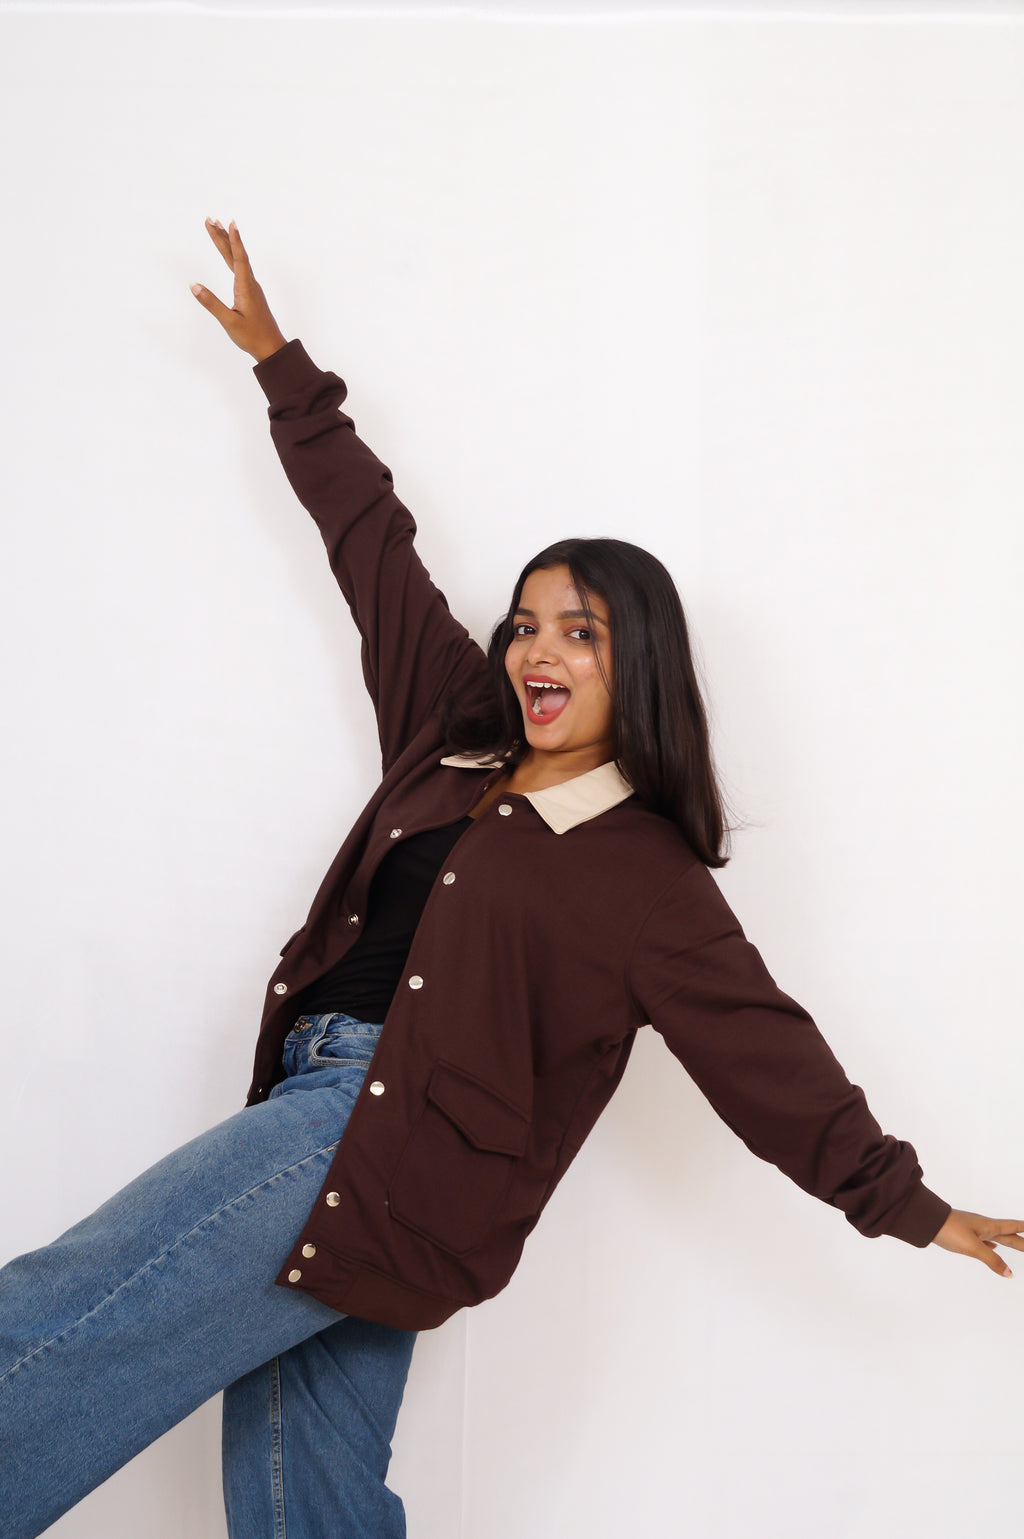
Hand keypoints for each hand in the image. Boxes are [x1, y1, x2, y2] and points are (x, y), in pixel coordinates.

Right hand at [190, 218, 287, 361]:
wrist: (271, 348)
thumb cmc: (252, 337)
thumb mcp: (229, 321)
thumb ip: (211, 303)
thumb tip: (194, 286)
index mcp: (245, 288)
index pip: (239, 258)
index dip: (234, 240)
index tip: (230, 223)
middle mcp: (250, 284)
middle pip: (235, 255)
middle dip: (223, 236)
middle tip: (211, 219)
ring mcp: (251, 287)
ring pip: (238, 260)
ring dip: (227, 244)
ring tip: (217, 228)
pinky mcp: (250, 293)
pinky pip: (240, 268)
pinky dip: (233, 256)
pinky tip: (230, 254)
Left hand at [930, 1209, 1023, 1277]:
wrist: (926, 1221)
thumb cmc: (950, 1230)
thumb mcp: (973, 1247)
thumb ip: (991, 1260)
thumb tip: (1010, 1273)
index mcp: (988, 1226)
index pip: (1012, 1227)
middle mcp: (982, 1226)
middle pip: (1007, 1234)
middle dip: (1021, 1240)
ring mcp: (972, 1230)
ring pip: (996, 1237)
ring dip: (1008, 1241)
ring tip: (1018, 1244)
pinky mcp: (963, 1235)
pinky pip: (983, 1240)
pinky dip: (991, 1245)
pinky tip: (991, 1247)